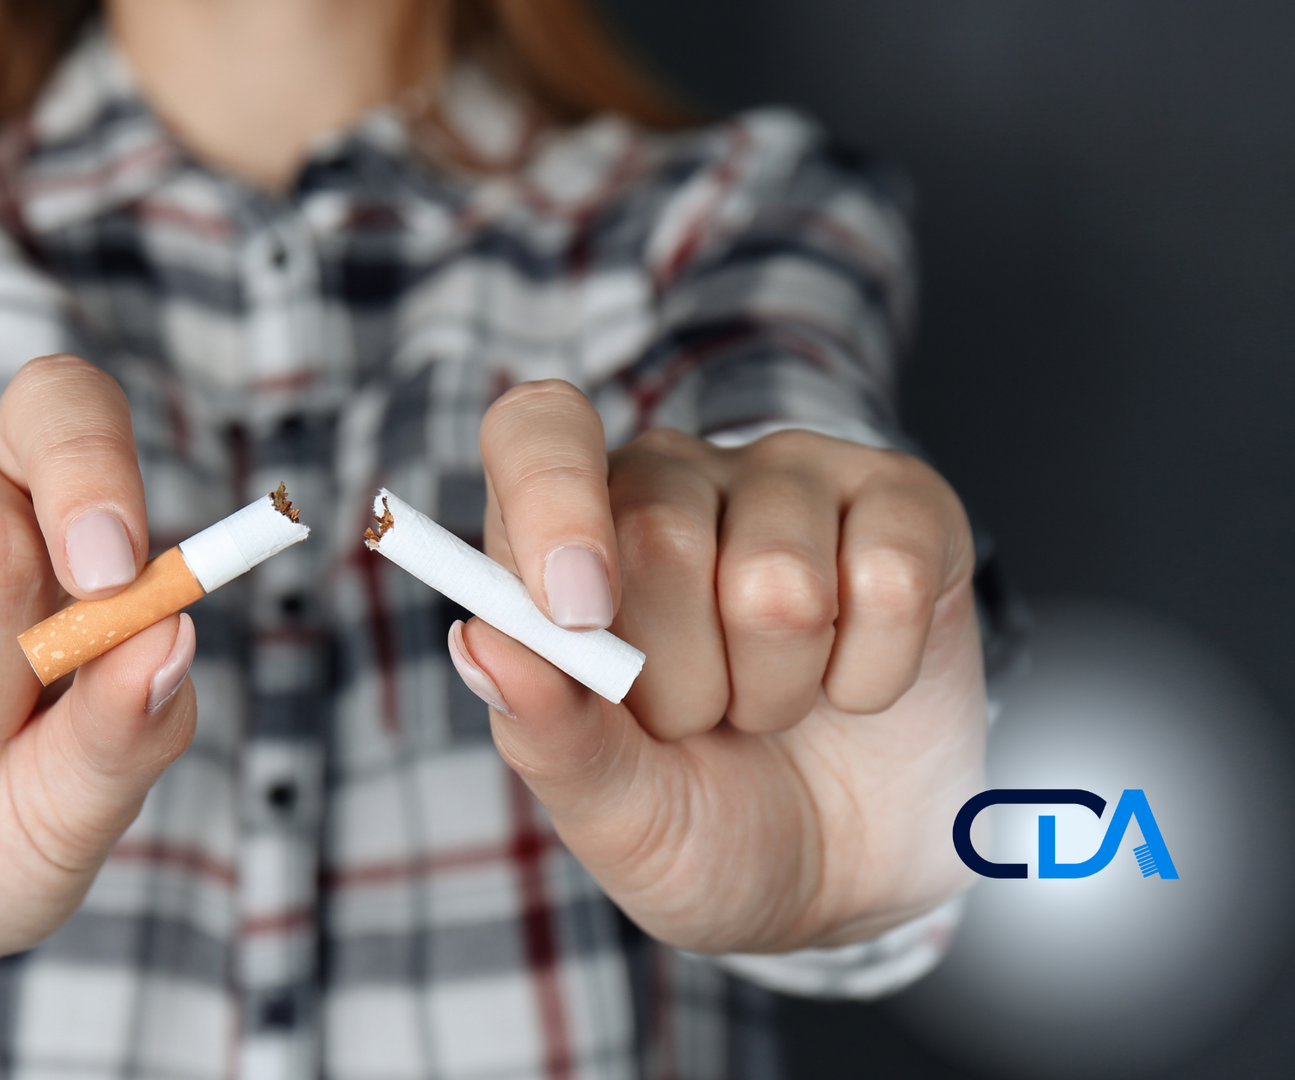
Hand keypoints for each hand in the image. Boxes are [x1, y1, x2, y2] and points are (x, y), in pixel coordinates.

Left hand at [455, 380, 986, 952]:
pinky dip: (870, 678)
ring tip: (770, 708)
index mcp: (562, 530)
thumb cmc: (697, 822)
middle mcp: (672, 480)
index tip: (578, 612)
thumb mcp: (607, 810)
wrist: (838, 880)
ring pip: (777, 576)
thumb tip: (480, 645)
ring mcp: (793, 481)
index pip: (535, 431)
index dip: (552, 500)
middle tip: (694, 722)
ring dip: (775, 690)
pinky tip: (853, 689)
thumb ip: (543, 730)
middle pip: (656, 530)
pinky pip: (887, 579)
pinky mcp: (903, 506)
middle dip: (677, 679)